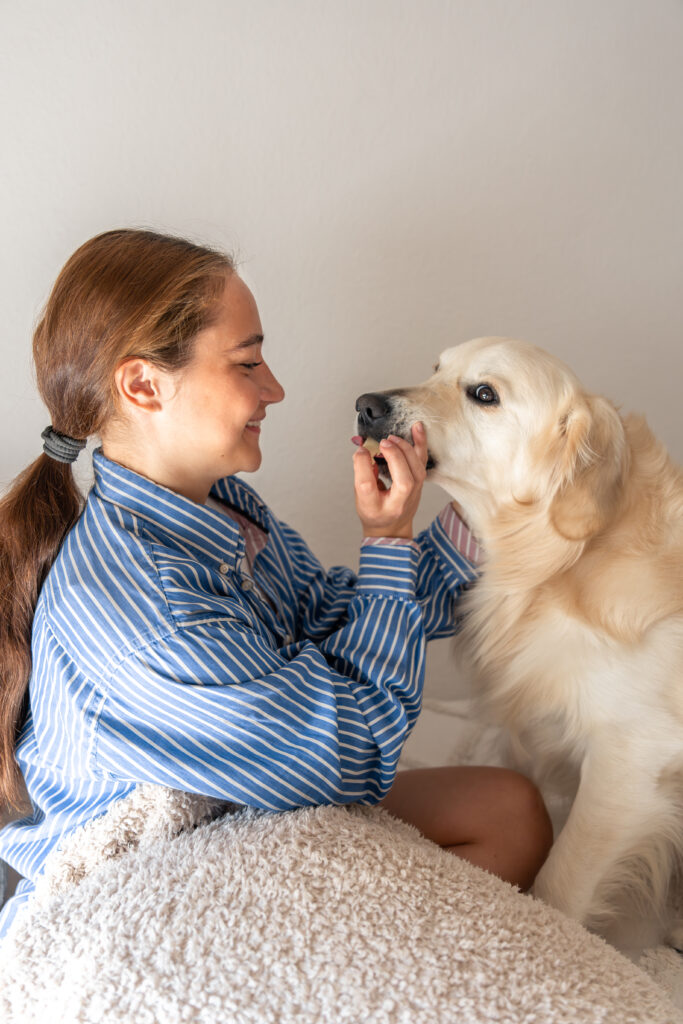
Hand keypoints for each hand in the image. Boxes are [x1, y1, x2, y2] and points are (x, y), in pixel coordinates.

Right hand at [353, 422, 427, 538]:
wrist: (392, 526)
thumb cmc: (374, 510)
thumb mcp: (359, 496)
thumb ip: (362, 474)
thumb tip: (366, 449)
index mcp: (374, 508)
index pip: (367, 487)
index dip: (363, 465)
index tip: (360, 451)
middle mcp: (397, 504)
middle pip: (402, 481)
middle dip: (393, 457)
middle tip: (382, 443)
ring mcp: (413, 494)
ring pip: (417, 471)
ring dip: (406, 449)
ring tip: (392, 438)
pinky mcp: (420, 482)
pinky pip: (423, 461)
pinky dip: (421, 443)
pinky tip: (417, 428)